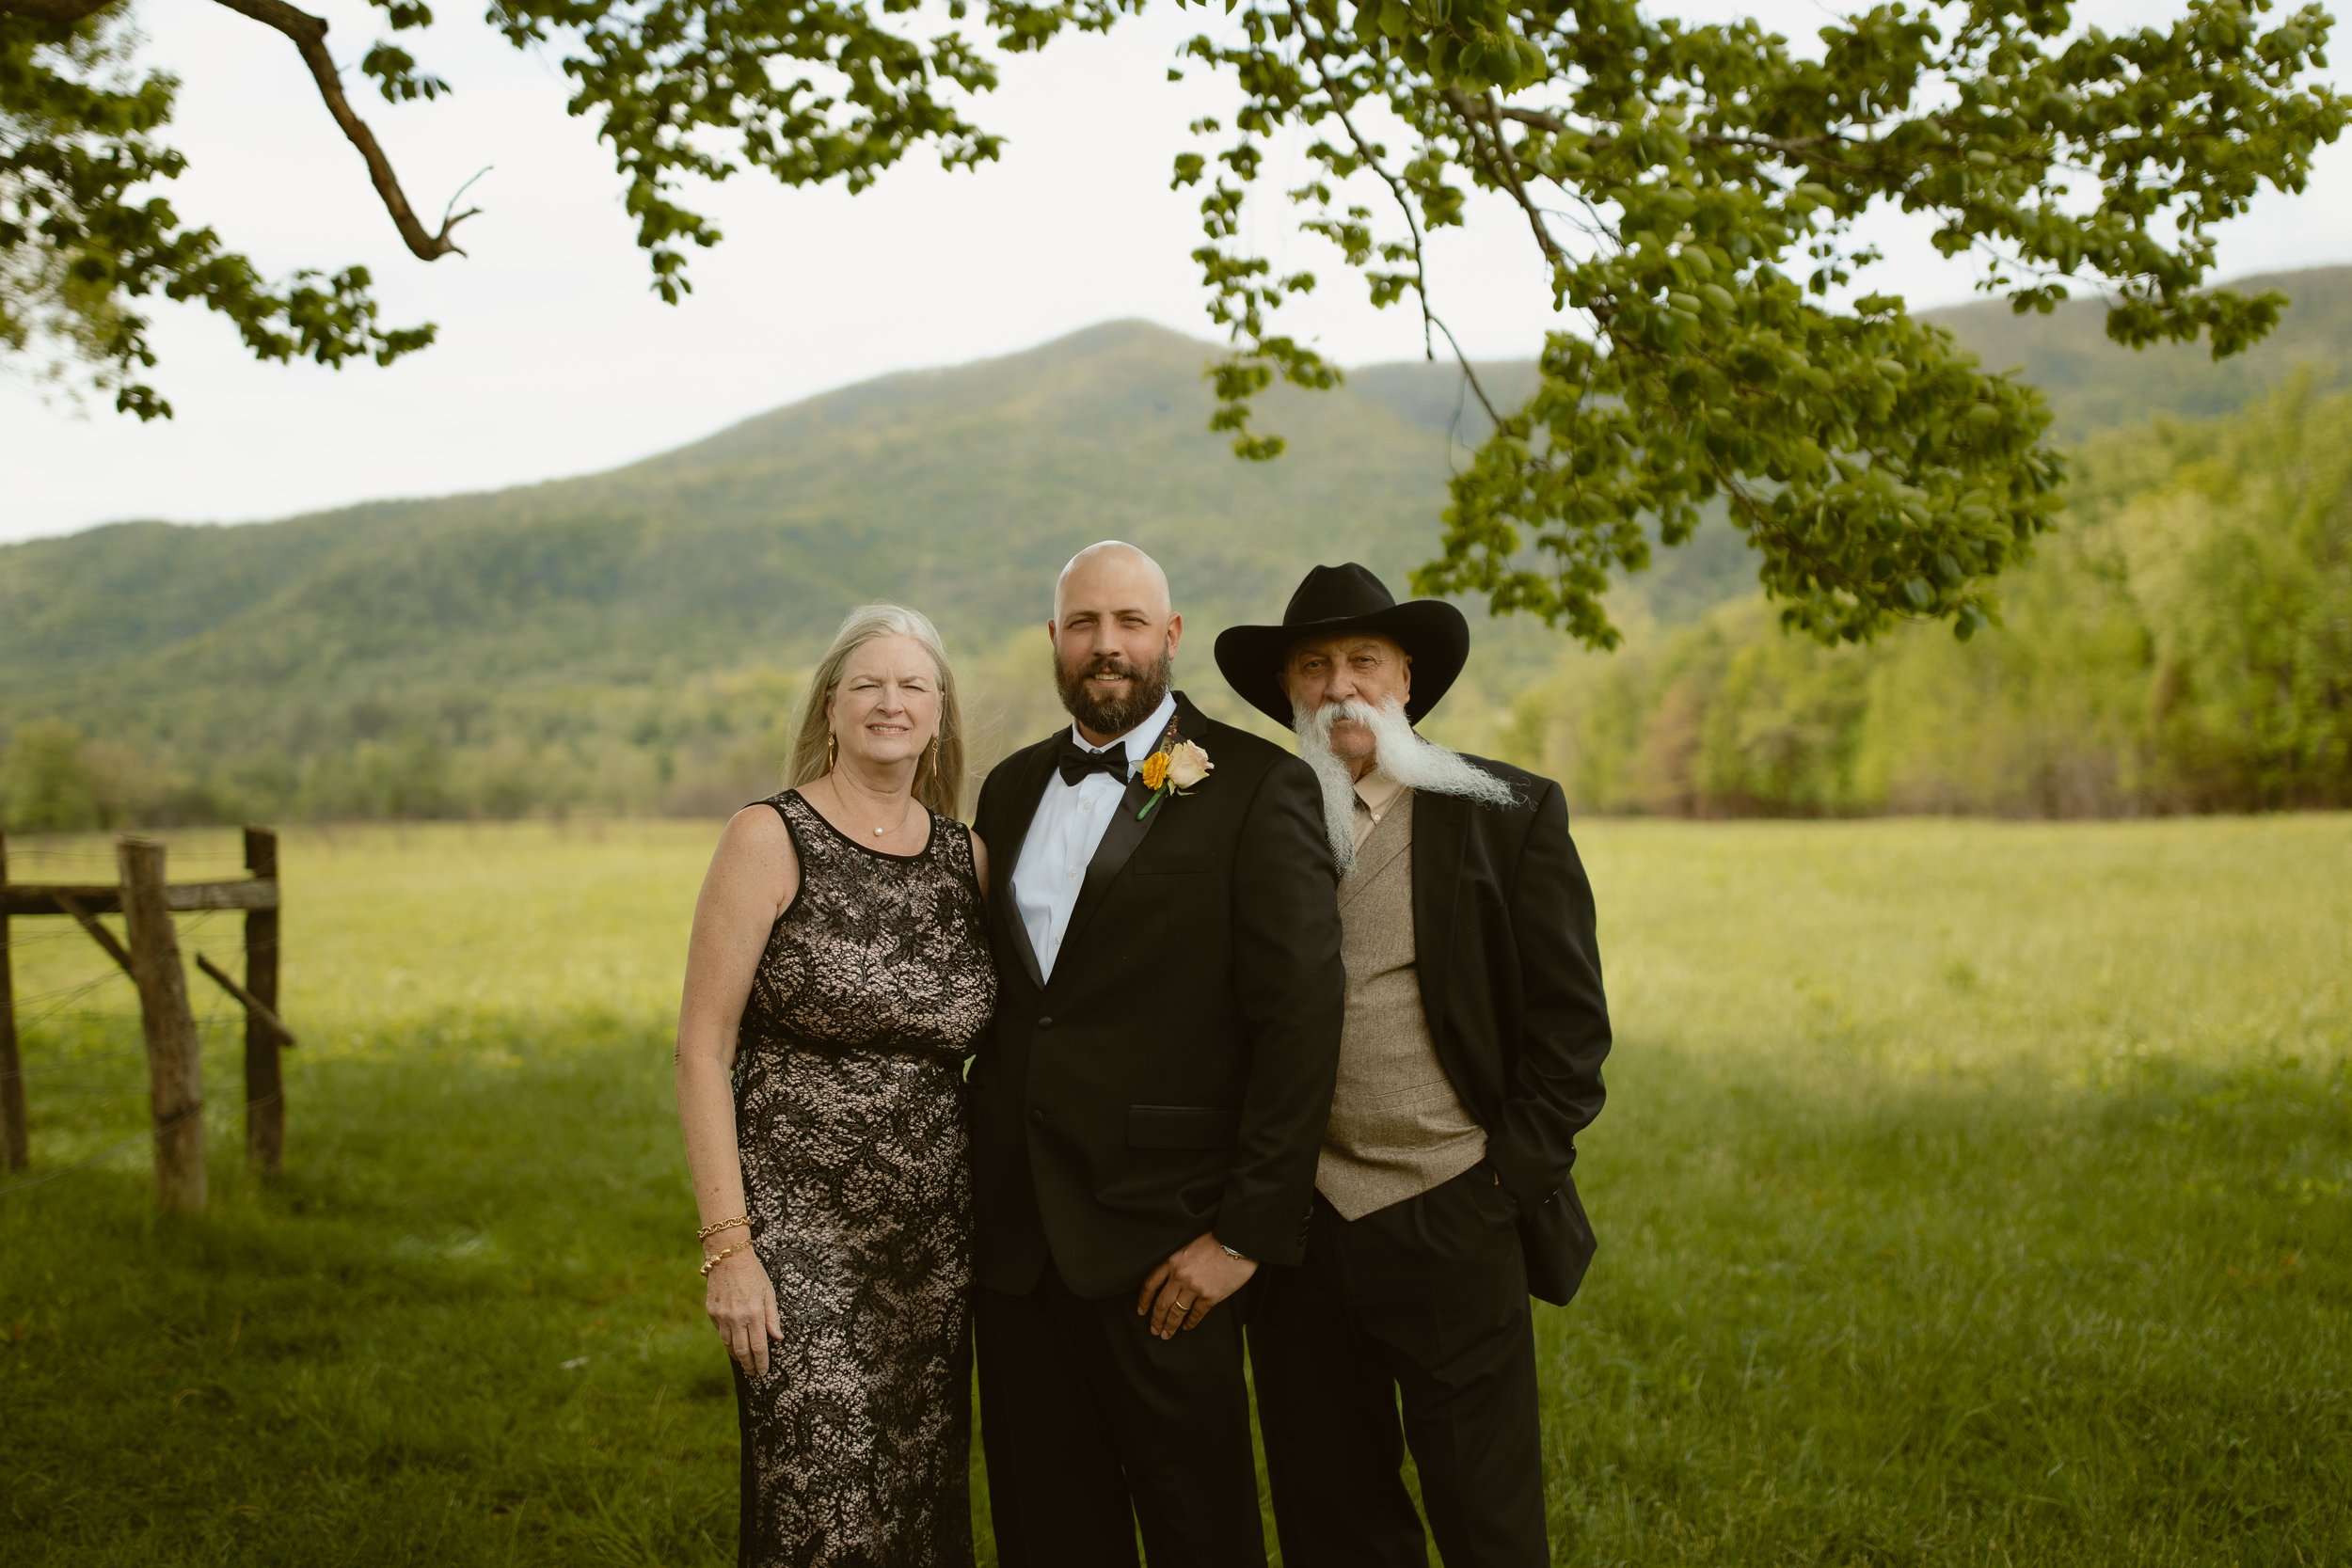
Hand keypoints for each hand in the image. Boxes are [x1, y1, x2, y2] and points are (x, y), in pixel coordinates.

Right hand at [705, 1248, 782, 1376]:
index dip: (761, 1362)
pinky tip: (733, 1343)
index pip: (758, 1346)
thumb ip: (773, 1317)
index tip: (763, 1372)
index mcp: (754, 1313)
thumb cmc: (753, 1273)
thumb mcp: (769, 1293)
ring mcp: (722, 1315)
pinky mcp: (711, 1312)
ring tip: (744, 1361)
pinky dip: (728, 1340)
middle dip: (749, 1364)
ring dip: (737, 1355)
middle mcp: (736, 1318)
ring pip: (729, 1344)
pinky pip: (720, 1332)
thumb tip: (778, 1338)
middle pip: (742, 1351)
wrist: (728, 1257)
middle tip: (753, 1373)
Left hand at [1136, 1233, 1257, 1339]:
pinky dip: (1190, 1323)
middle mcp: (1180, 1276)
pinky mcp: (1210, 1297)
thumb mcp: (1188, 1245)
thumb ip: (1177, 1262)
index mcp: (1172, 1261)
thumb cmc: (1215, 1240)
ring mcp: (1195, 1288)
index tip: (1141, 1311)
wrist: (1238, 1241)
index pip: (1150, 1284)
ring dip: (1170, 1326)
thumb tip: (1169, 1281)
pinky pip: (1196, 1314)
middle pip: (1161, 1303)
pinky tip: (1187, 1327)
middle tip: (1154, 1330)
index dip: (1144, 1300)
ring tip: (1167, 1334)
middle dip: (1156, 1320)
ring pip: (1177, 1312)